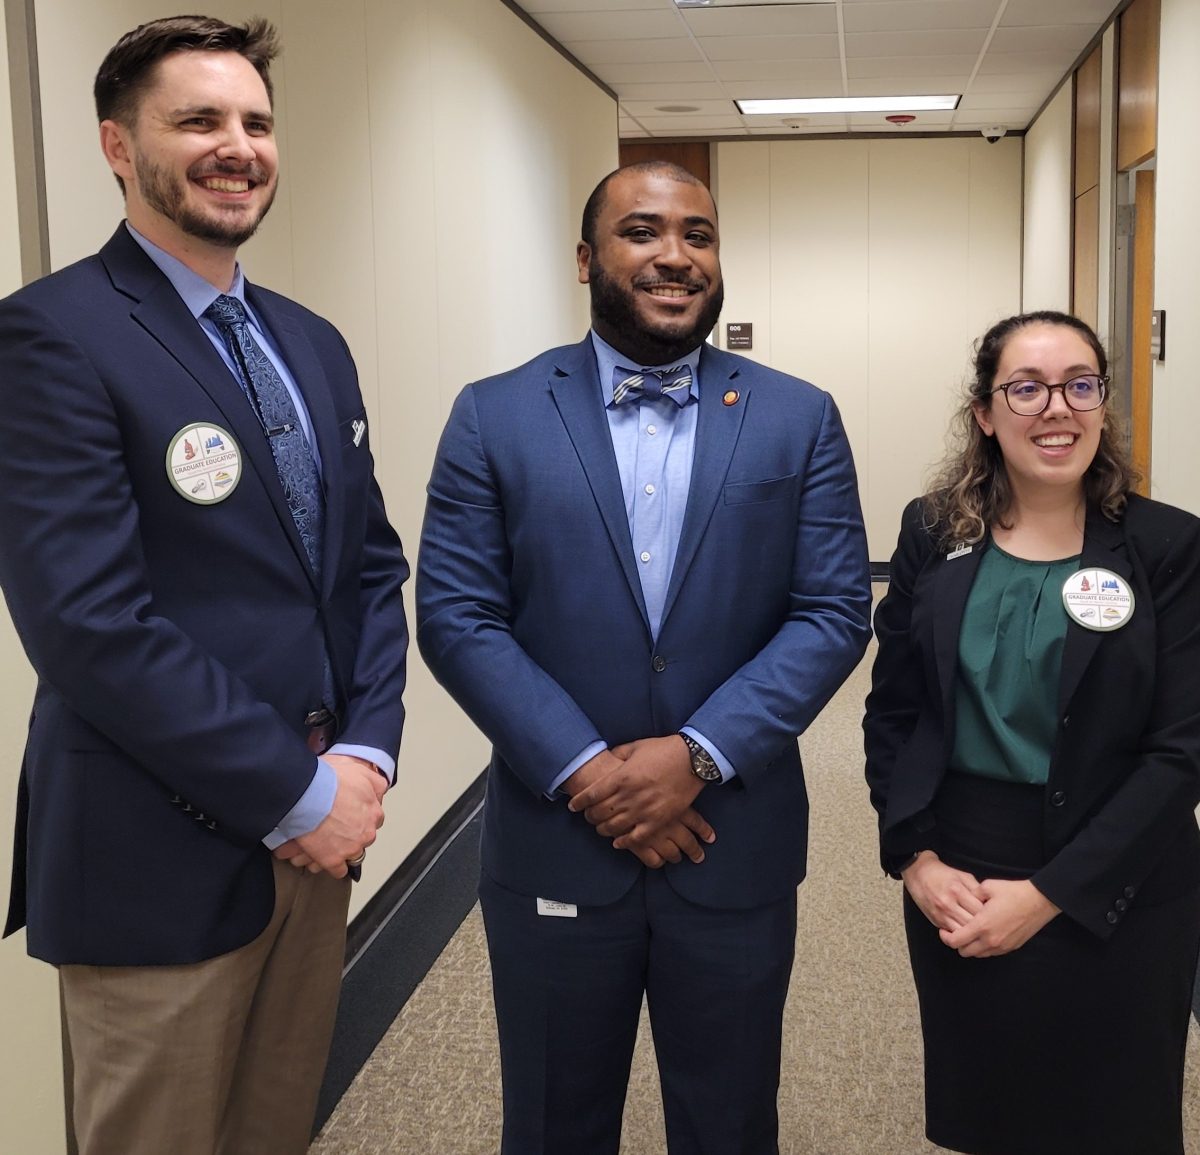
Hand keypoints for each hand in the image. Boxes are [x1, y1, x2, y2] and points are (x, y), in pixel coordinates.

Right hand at [272, 755, 384, 876]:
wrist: (306, 793)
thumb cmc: (329, 779)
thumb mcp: (360, 770)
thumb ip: (375, 782)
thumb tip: (380, 790)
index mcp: (374, 812)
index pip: (374, 819)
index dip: (361, 816)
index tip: (350, 815)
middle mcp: (367, 832)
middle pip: (364, 837)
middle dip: (353, 834)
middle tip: (337, 827)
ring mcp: (351, 848)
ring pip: (353, 854)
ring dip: (343, 850)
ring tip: (328, 842)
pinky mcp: (333, 860)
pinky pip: (339, 871)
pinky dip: (332, 866)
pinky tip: (324, 858)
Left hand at [567, 736, 715, 866]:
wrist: (693, 760)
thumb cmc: (663, 750)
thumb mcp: (636, 747)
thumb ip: (618, 754)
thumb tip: (607, 758)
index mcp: (622, 776)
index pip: (592, 794)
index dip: (579, 801)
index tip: (573, 806)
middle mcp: (630, 795)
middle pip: (600, 812)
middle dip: (590, 816)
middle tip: (588, 816)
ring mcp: (644, 809)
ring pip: (615, 827)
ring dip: (603, 830)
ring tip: (600, 828)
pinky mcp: (658, 820)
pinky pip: (636, 838)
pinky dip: (624, 842)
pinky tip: (618, 842)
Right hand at [902, 850, 985, 931]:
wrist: (918, 873)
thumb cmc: (942, 873)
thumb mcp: (962, 875)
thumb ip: (977, 889)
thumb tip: (990, 902)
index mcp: (957, 890)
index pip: (979, 909)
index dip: (990, 914)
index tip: (995, 914)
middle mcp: (948, 904)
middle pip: (972, 923)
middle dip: (984, 926)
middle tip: (991, 926)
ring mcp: (941, 914)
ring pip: (962, 932)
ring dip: (973, 934)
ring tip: (981, 932)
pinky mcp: (936, 920)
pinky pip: (952, 934)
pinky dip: (962, 935)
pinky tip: (968, 933)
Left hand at [939, 878, 1060, 957]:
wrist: (1039, 901)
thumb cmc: (1013, 892)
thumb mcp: (986, 887)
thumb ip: (971, 895)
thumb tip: (964, 900)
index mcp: (982, 925)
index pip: (956, 941)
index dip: (945, 937)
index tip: (943, 930)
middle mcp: (991, 940)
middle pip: (964, 952)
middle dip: (957, 943)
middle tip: (954, 932)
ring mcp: (1002, 946)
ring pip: (978, 955)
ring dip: (970, 947)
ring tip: (969, 933)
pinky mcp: (1011, 947)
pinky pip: (991, 953)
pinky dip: (983, 947)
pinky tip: (983, 934)